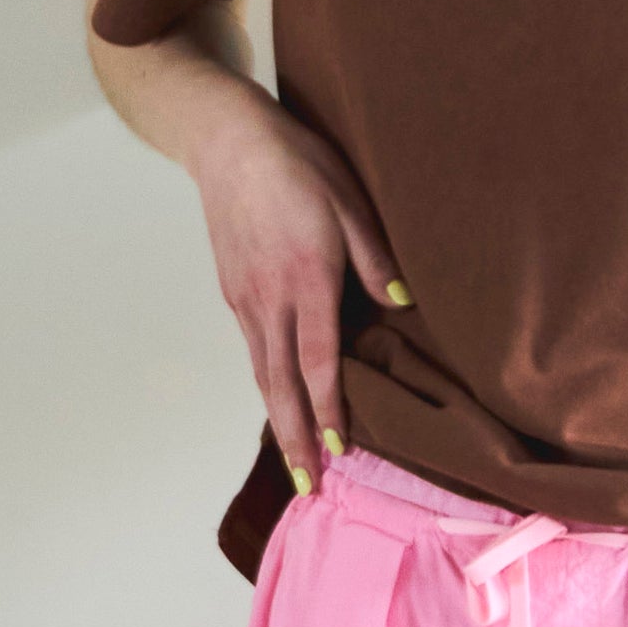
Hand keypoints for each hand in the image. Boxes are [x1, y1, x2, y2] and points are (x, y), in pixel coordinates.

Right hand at [188, 95, 409, 491]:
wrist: (226, 141)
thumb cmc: (298, 164)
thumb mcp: (350, 201)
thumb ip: (375, 258)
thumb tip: (401, 305)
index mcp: (304, 279)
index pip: (317, 359)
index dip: (329, 407)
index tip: (338, 448)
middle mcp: (268, 299)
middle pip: (281, 383)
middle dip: (296, 436)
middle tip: (307, 484)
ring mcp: (244, 297)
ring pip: (261, 372)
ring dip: (278, 418)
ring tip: (293, 457)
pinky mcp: (232, 290)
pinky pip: (252, 349)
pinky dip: (265, 383)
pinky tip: (278, 398)